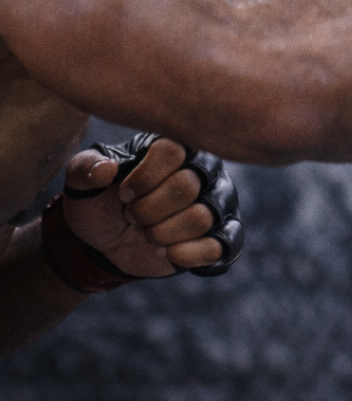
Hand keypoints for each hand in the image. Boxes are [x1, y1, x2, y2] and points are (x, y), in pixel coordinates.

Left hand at [62, 136, 224, 277]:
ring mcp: (218, 203)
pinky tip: (164, 252)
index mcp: (177, 146)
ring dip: (160, 234)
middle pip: (187, 187)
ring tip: (146, 233)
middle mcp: (205, 169)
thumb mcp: (81, 180)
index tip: (123, 193)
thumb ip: (85, 168)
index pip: (173, 151)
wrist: (105, 241)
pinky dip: (185, 254)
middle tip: (132, 216)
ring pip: (200, 218)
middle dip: (147, 211)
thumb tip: (105, 170)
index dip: (142, 179)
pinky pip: (219, 247)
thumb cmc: (100, 200)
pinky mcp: (221, 236)